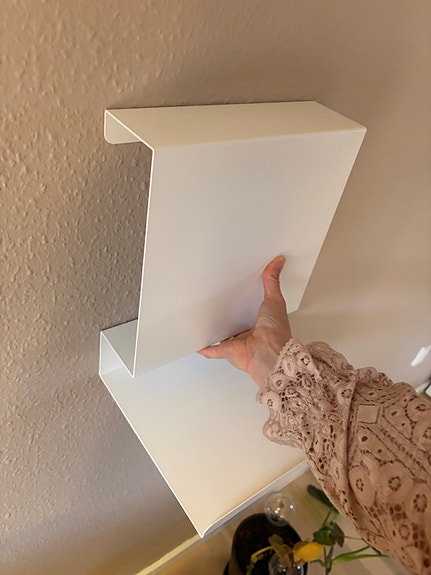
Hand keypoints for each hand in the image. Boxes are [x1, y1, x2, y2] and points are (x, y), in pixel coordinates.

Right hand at [198, 256, 291, 386]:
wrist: (268, 352)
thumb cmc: (275, 331)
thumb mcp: (274, 299)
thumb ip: (272, 280)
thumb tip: (278, 262)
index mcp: (262, 321)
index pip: (253, 309)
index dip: (247, 300)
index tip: (241, 291)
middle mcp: (250, 332)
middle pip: (237, 322)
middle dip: (230, 315)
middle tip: (222, 303)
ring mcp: (238, 342)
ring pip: (225, 335)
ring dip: (218, 330)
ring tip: (207, 320)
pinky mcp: (228, 350)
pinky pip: (213, 349)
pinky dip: (205, 347)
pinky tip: (198, 344)